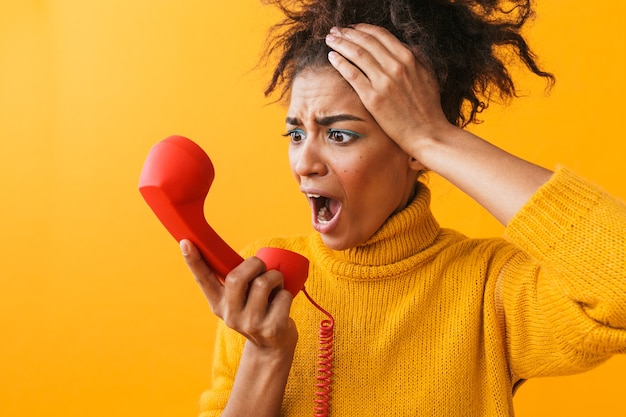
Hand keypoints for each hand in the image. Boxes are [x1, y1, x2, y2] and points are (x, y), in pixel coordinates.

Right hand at [180, 239, 297, 350]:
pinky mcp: (271, 328)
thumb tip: (221, 249)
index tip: (186, 242)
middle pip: (236, 278)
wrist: (272, 347)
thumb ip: (233, 281)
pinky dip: (286, 294)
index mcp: (218, 303)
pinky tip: (281, 304)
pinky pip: (282, 296)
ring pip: (263, 283)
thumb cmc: (257, 311)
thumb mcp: (239, 300)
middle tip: (262, 268)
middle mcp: (230, 315)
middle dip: (254, 264)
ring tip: (276, 286)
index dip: (194, 261)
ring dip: (275, 277)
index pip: (203, 280)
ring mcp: (250, 324)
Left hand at [324, 24, 454, 159]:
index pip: (381, 35)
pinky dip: (340, 62)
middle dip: (348, 33)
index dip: (363, 28)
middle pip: (366, 41)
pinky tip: (332, 57)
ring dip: (340, 43)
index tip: (353, 28)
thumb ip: (417, 58)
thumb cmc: (428, 108)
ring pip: (357, 54)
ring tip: (330, 39)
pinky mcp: (373, 98)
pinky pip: (352, 74)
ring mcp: (383, 82)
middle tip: (335, 30)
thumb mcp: (428, 76)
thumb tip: (407, 46)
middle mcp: (396, 66)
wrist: (426, 133)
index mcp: (409, 58)